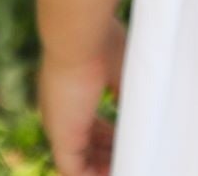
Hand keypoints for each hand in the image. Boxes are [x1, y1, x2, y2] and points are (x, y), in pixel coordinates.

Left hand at [39, 18, 124, 174]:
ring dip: (103, 165)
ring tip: (128, 165)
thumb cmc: (101, 41)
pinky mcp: (61, 136)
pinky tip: (115, 172)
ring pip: (80, 158)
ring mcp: (59, 125)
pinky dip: (94, 174)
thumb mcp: (120, 66)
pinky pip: (75, 169)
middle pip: (85, 143)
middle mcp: (61, 113)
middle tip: (132, 154)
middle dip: (109, 152)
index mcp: (72, 93)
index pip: (89, 123)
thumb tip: (138, 106)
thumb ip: (125, 88)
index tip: (129, 137)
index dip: (109, 134)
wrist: (78, 35)